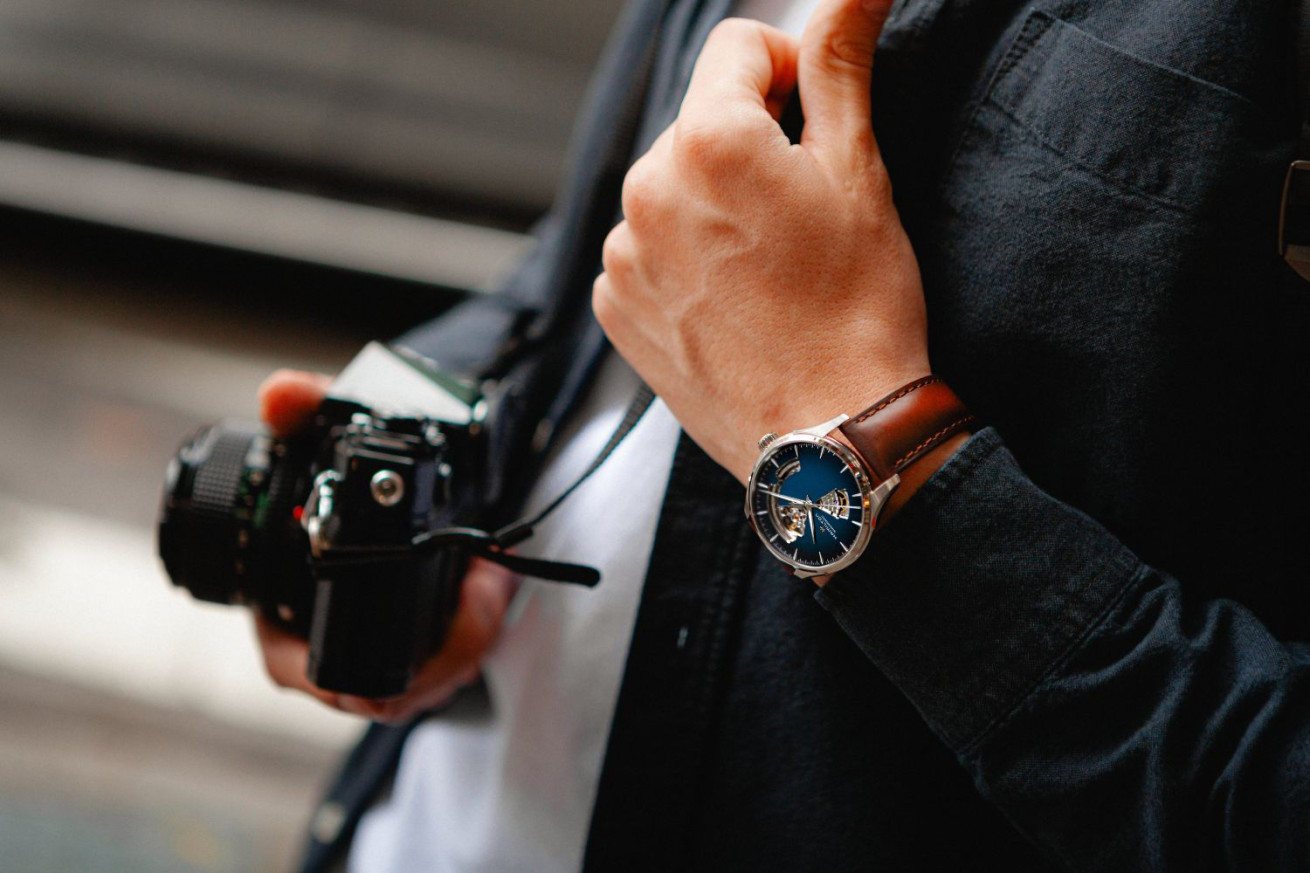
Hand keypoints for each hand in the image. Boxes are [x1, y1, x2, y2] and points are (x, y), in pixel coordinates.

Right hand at [253, 369, 516, 722]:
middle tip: (483, 589)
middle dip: (443, 655)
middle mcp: (327, 651)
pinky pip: (451, 662)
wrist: (374, 486)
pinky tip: (493, 583)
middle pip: (388, 692)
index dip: (356, 679)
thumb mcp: (316, 434)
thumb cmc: (331, 477)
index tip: (407, 645)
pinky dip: (477, 628)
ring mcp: (377, 656)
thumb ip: (301, 410)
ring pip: (429, 682)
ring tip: (494, 578)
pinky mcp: (419, 650)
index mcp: (283, 625)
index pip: (313, 677)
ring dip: (471, 637)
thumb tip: (280, 394)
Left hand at [593, 0, 929, 483]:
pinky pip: (645, 247)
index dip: (787, 73)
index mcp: (707, 140)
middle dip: (749, 144)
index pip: (738, 46)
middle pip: (700, 120)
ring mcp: (623, 253)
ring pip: (671, 186)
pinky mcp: (615, 306)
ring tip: (768, 266)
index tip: (813, 124)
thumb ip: (840, 63)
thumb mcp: (860, 171)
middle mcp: (647, 189)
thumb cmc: (858, 312)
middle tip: (800, 212)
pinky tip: (732, 298)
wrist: (829, 436)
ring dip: (713, 203)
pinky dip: (682, 256)